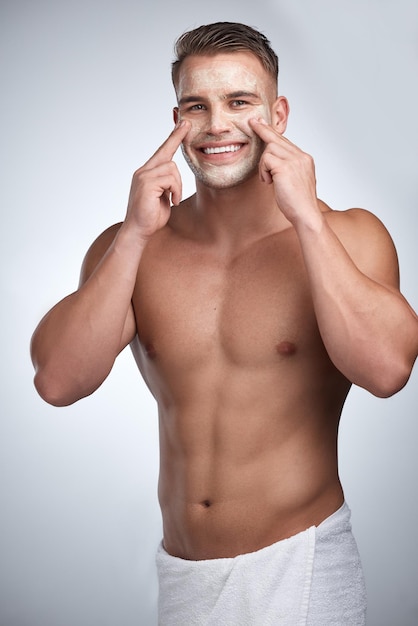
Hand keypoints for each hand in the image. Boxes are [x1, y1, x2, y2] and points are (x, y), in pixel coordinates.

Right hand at [125, 120, 189, 238]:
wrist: (138, 231)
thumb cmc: (152, 216)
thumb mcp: (164, 196)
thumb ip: (168, 184)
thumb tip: (174, 177)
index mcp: (147, 173)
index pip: (162, 151)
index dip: (174, 137)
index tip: (183, 123)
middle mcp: (143, 171)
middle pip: (168, 157)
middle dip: (178, 169)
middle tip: (178, 178)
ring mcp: (143, 176)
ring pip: (172, 169)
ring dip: (178, 186)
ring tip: (173, 199)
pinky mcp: (146, 183)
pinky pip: (170, 179)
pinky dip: (175, 191)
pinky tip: (171, 201)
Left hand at [249, 117, 319, 226]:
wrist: (306, 215)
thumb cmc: (297, 203)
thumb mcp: (293, 181)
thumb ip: (286, 168)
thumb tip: (271, 163)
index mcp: (305, 159)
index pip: (285, 141)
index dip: (272, 132)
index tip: (261, 123)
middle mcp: (301, 156)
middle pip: (277, 139)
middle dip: (262, 130)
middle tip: (251, 122)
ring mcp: (295, 160)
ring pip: (269, 149)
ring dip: (263, 165)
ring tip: (268, 180)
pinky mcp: (285, 167)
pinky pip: (266, 160)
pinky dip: (263, 171)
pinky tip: (268, 182)